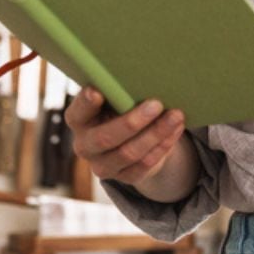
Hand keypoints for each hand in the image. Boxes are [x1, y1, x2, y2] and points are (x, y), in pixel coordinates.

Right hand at [66, 88, 184, 186]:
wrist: (133, 138)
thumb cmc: (121, 107)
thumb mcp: (114, 98)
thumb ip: (117, 91)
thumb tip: (139, 77)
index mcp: (78, 120)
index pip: (77, 113)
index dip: (86, 104)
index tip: (97, 91)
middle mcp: (85, 146)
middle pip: (105, 138)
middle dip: (132, 122)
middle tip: (156, 104)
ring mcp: (102, 166)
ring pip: (129, 153)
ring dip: (156, 133)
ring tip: (176, 115)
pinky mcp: (124, 177)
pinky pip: (145, 165)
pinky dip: (164, 145)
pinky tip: (176, 129)